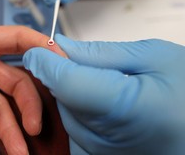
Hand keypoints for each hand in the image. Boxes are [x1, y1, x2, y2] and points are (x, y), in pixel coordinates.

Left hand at [24, 34, 184, 154]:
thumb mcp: (152, 57)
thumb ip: (99, 53)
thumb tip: (61, 47)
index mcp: (128, 109)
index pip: (65, 83)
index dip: (45, 62)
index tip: (38, 50)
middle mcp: (113, 141)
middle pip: (63, 98)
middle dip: (59, 74)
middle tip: (74, 58)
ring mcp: (106, 154)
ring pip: (65, 114)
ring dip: (70, 92)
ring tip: (101, 80)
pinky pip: (75, 130)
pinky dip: (79, 110)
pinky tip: (99, 100)